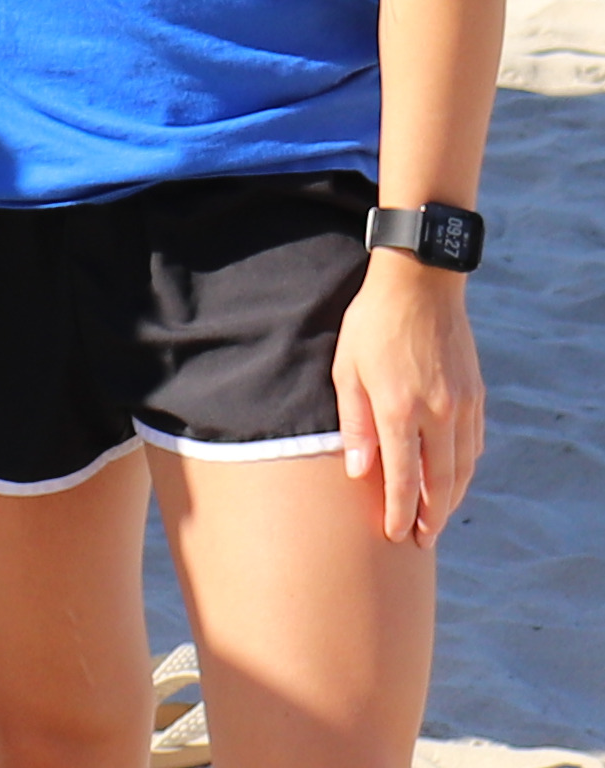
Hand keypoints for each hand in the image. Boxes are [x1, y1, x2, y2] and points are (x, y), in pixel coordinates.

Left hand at [335, 250, 485, 543]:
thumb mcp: (347, 368)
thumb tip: (358, 472)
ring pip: (462, 470)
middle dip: (431, 518)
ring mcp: (462, 407)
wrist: (419, 284)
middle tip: (421, 540)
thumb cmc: (372, 323)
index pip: (403, 480)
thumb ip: (354, 423)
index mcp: (399, 410)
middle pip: (440, 485)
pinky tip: (453, 477)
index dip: (400, 513)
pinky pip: (473, 446)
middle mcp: (437, 415)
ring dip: (450, 500)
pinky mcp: (476, 397)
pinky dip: (464, 470)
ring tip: (437, 519)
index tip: (395, 536)